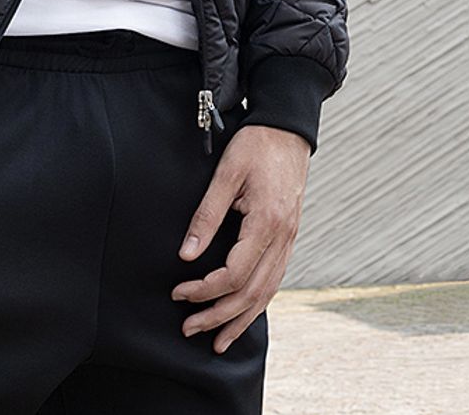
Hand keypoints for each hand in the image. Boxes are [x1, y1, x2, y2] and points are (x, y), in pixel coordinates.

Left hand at [173, 124, 311, 353]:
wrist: (289, 127)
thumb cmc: (256, 145)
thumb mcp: (226, 173)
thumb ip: (206, 216)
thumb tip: (186, 256)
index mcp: (267, 222)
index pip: (234, 274)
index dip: (204, 291)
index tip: (178, 292)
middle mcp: (283, 236)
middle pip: (252, 292)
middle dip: (219, 316)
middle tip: (189, 328)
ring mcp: (290, 237)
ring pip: (268, 291)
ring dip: (241, 318)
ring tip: (218, 340)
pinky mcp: (289, 235)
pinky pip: (276, 278)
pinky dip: (259, 302)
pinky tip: (244, 313)